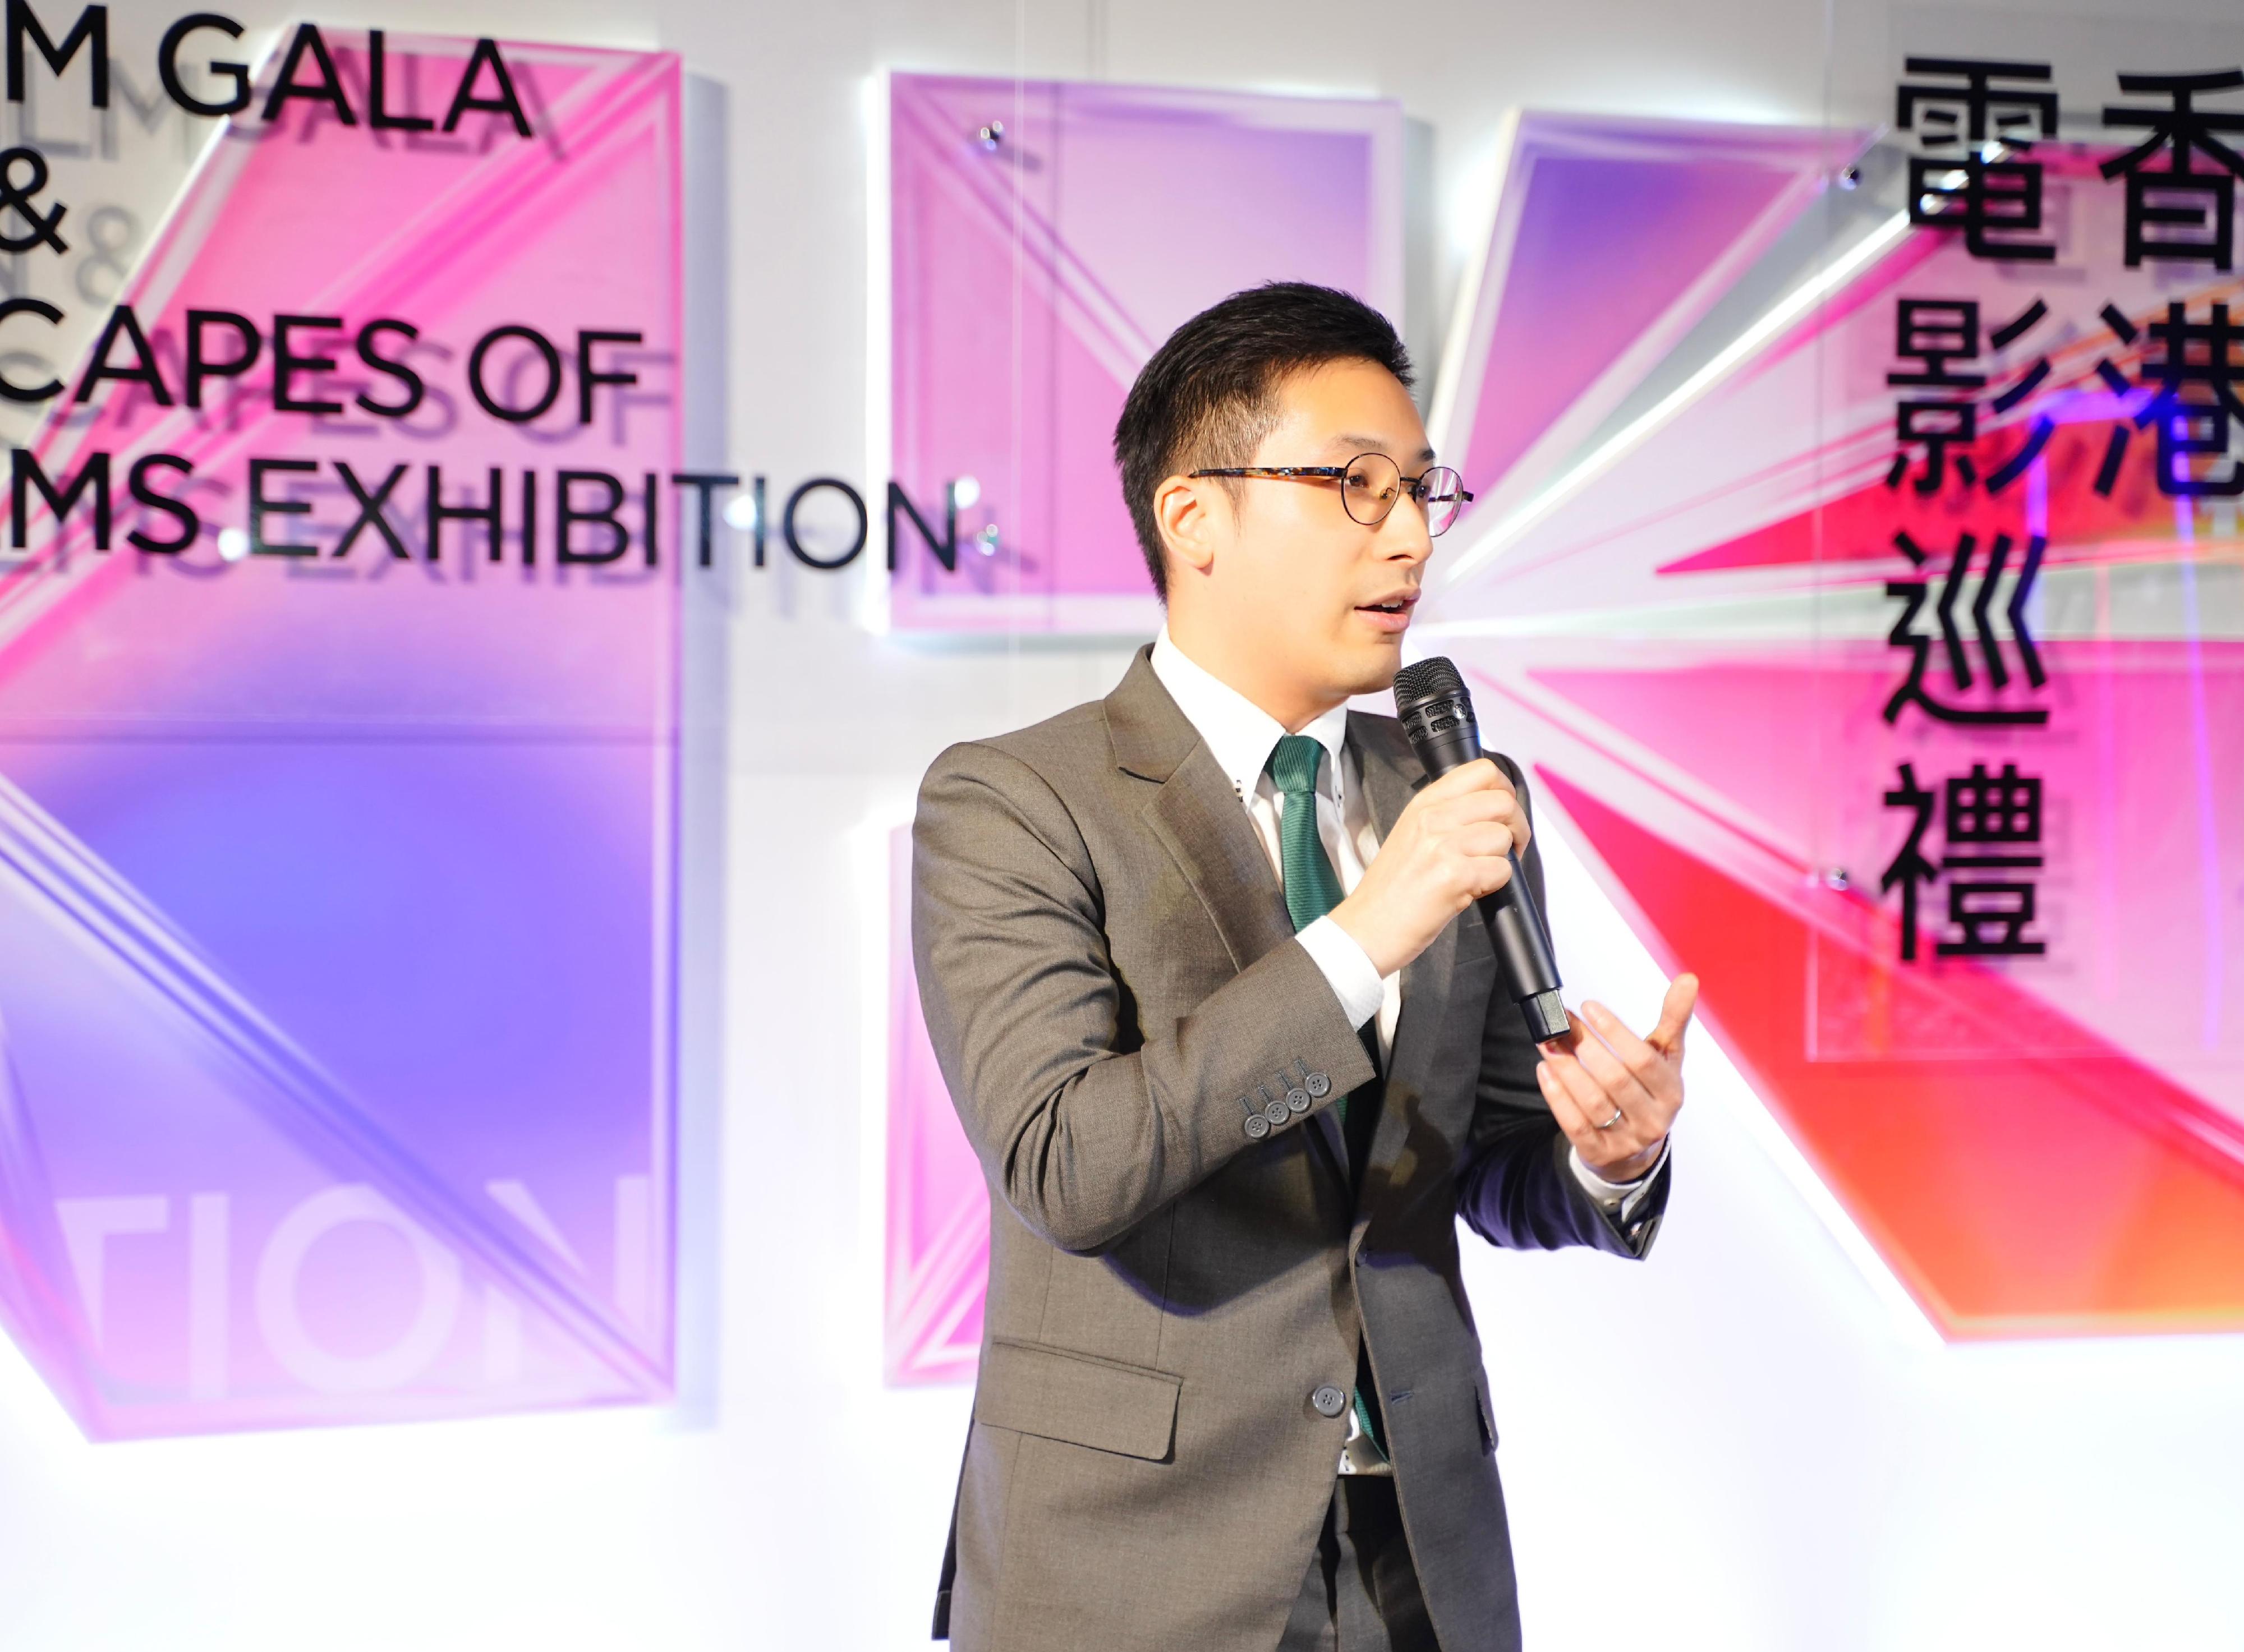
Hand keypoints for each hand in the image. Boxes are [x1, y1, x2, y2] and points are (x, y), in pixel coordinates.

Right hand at [1329, 758, 1530, 978]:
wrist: (1367, 927)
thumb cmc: (1391, 890)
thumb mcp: (1412, 834)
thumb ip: (1448, 815)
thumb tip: (1492, 811)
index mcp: (1425, 803)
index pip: (1483, 771)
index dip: (1504, 791)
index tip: (1502, 814)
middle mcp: (1433, 818)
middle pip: (1503, 802)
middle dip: (1515, 827)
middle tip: (1504, 848)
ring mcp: (1443, 845)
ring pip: (1504, 836)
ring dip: (1501, 859)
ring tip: (1478, 874)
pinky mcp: (1454, 876)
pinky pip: (1502, 870)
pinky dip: (1494, 885)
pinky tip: (1470, 890)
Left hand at [1534, 973, 1697, 1181]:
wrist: (1638, 1149)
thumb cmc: (1650, 1092)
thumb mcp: (1666, 1058)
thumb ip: (1673, 1019)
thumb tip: (1688, 979)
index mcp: (1671, 1093)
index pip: (1643, 1060)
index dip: (1615, 1031)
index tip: (1589, 1007)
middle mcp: (1653, 1120)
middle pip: (1614, 1079)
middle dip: (1584, 1046)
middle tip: (1561, 1023)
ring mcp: (1626, 1140)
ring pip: (1592, 1102)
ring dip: (1565, 1068)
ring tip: (1548, 1042)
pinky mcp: (1599, 1153)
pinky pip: (1574, 1124)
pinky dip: (1557, 1096)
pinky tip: (1545, 1070)